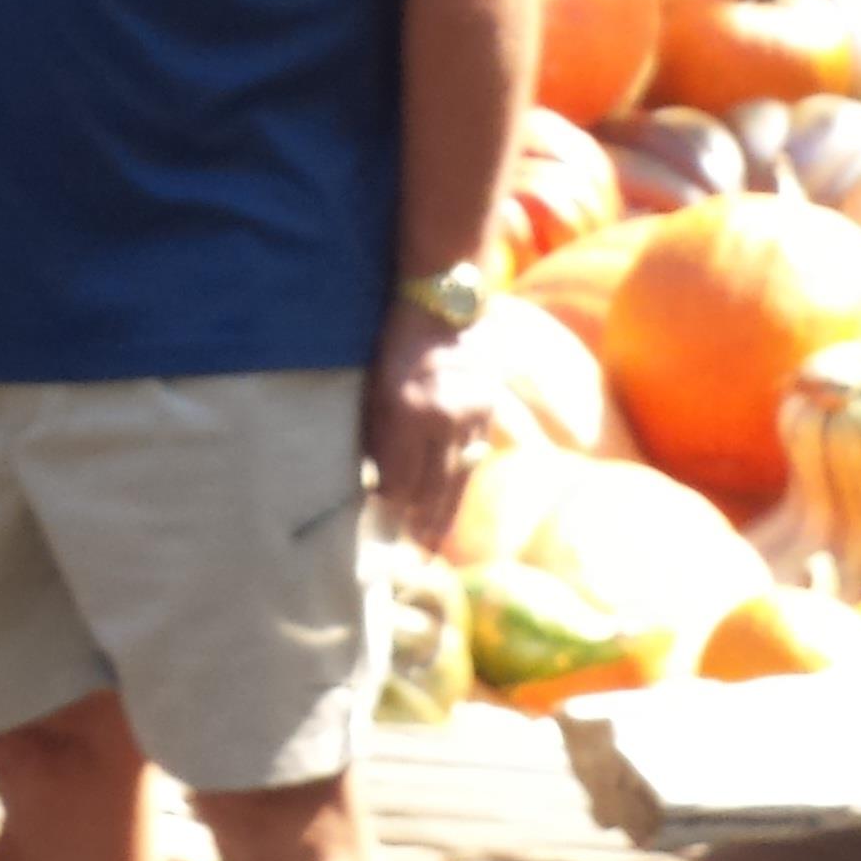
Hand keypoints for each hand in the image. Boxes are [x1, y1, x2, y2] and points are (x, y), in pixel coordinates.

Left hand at [364, 300, 500, 550]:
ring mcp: (470, 415)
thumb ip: (376, 434)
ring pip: (457, 478)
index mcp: (407, 411)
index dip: (387, 503)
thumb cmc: (396, 341)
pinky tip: (453, 505)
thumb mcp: (374, 387)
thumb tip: (375, 480)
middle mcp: (442, 418)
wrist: (444, 303)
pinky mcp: (486, 410)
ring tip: (433, 545)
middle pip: (430, 486)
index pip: (398, 477)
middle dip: (418, 523)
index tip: (378, 521)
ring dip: (443, 514)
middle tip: (410, 557)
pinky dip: (461, 484)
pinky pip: (474, 458)